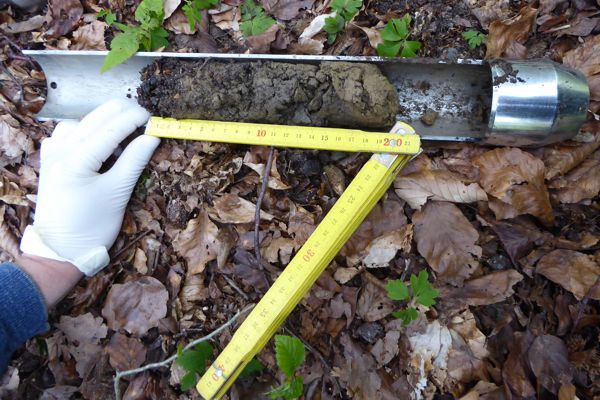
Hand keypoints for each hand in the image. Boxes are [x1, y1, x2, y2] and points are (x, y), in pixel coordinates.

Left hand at [20, 99, 159, 275]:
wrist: (60, 250)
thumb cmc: (92, 226)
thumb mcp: (118, 193)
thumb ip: (134, 160)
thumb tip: (152, 136)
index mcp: (76, 158)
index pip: (111, 127)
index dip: (135, 118)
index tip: (156, 117)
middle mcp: (60, 148)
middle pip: (96, 117)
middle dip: (123, 115)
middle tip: (146, 122)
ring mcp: (52, 151)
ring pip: (82, 121)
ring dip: (106, 123)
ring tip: (125, 136)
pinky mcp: (50, 158)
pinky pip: (70, 133)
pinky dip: (88, 131)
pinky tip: (100, 144)